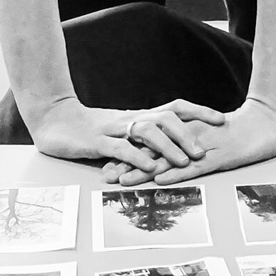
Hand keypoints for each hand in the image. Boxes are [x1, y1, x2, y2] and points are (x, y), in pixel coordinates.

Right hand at [30, 97, 224, 172]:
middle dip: (187, 134)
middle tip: (203, 152)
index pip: (175, 108)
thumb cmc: (92, 129)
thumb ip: (146, 135)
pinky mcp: (97, 142)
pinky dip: (137, 157)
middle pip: (165, 118)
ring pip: (146, 131)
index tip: (221, 119)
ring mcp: (114, 129)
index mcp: (140, 116)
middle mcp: (131, 119)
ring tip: (184, 161)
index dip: (199, 111)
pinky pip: (120, 148)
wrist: (53, 120)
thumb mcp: (124, 130)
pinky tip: (150, 167)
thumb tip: (178, 142)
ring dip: (168, 146)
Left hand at [101, 98, 275, 185]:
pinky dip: (177, 172)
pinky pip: (196, 165)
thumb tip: (171, 158)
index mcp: (187, 132)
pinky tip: (161, 179)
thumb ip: (192, 145)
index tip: (108, 164)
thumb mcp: (212, 138)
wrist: (268, 121)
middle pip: (155, 150)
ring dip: (145, 170)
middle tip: (105, 175)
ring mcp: (204, 146)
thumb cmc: (242, 132)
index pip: (154, 143)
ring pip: (170, 158)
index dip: (130, 153)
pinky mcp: (220, 155)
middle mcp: (190, 137)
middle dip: (129, 163)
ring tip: (123, 181)